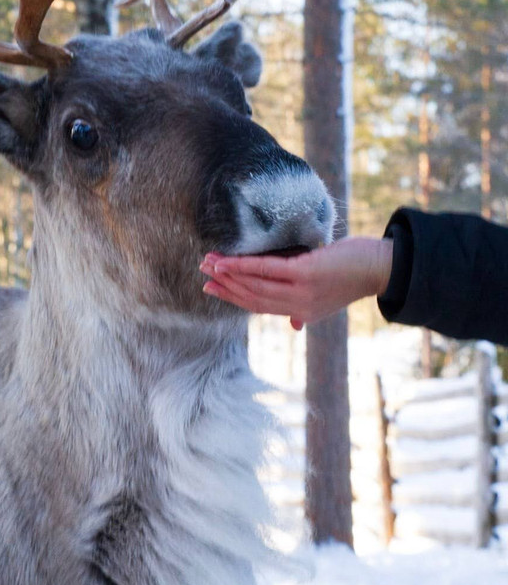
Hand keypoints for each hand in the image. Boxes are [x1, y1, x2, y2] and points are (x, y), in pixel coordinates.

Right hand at [199, 237, 393, 329]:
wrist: (383, 267)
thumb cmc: (355, 273)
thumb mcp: (328, 296)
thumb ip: (306, 308)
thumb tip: (292, 325)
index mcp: (302, 313)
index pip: (259, 306)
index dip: (233, 297)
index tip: (212, 288)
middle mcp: (300, 307)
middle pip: (252, 297)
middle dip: (225, 285)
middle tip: (202, 273)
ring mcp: (302, 291)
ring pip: (255, 285)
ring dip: (228, 273)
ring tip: (208, 262)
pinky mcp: (306, 274)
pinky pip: (266, 270)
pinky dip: (243, 265)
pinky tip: (227, 259)